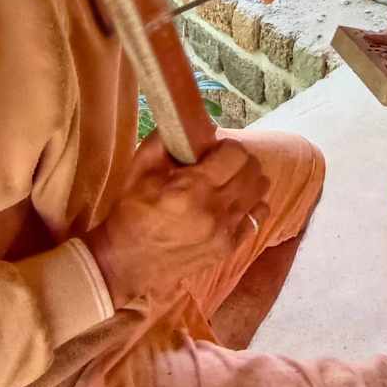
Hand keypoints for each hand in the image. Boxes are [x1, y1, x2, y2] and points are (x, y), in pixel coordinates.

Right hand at [84, 135, 269, 306]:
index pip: (236, 153)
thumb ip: (166, 141)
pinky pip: (258, 217)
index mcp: (193, 187)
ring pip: (260, 192)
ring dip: (248, 181)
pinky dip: (249, 206)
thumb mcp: (140, 169)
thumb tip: (195, 124)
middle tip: (222, 164)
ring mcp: (225, 232)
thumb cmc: (131, 212)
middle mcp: (215, 210)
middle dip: (239, 161)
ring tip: (229, 183)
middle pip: (253, 170)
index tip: (214, 150)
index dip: (226, 146)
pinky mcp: (229, 248)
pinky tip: (232, 205)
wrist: (126, 262)